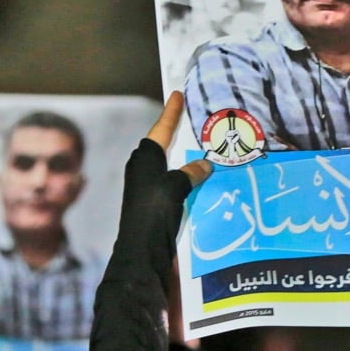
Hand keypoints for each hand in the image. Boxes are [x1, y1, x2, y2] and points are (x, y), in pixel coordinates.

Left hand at [107, 92, 211, 280]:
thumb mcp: (173, 189)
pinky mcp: (157, 208)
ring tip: (207, 148)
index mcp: (145, 161)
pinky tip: (206, 182)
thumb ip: (189, 173)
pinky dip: (190, 180)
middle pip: (164, 146)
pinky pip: (178, 186)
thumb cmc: (153, 215)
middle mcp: (144, 172)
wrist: (142, 256)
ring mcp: (150, 191)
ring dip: (187, 159)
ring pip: (172, 167)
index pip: (161, 130)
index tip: (177, 94)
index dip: (171, 112)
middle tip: (195, 118)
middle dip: (178, 133)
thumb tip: (204, 165)